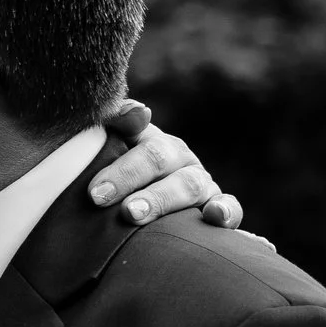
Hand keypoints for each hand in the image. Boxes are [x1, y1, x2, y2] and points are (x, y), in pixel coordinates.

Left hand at [93, 99, 243, 229]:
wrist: (142, 211)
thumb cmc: (120, 186)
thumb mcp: (112, 154)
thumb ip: (117, 127)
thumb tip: (134, 110)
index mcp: (154, 145)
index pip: (143, 145)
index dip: (121, 169)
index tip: (94, 192)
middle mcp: (180, 161)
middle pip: (161, 160)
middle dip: (131, 178)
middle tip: (101, 199)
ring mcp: (202, 185)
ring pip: (189, 186)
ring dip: (161, 199)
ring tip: (133, 214)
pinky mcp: (221, 209)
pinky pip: (231, 208)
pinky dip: (226, 210)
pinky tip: (214, 216)